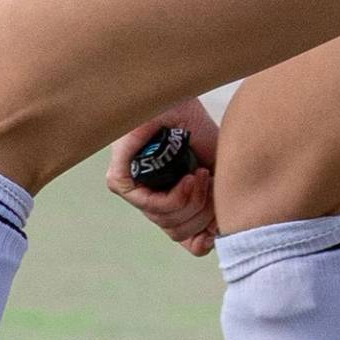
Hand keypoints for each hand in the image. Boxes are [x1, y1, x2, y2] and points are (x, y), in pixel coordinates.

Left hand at [108, 100, 220, 253]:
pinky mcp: (120, 179)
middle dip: (202, 212)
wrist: (176, 99)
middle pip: (179, 232)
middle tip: (209, 181)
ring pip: (167, 223)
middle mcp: (151, 196)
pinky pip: (152, 207)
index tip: (215, 232)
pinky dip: (177, 197)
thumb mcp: (217, 167)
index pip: (183, 236)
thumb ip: (219, 200)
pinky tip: (188, 177)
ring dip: (193, 201)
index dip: (200, 240)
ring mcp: (134, 189)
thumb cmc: (192, 126)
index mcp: (170, 195)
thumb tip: (220, 235)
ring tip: (200, 174)